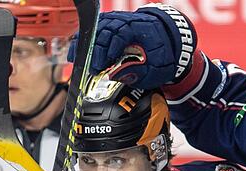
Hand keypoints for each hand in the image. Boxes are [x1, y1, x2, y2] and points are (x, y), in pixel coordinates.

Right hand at [70, 4, 197, 88]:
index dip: (108, 49)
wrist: (170, 43)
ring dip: (85, 44)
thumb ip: (139, 73)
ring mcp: (118, 22)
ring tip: (78, 61)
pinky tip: (76, 54)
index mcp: (142, 28)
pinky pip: (93, 30)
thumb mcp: (157, 70)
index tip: (102, 65)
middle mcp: (128, 20)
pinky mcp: (110, 27)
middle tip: (91, 69)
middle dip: (96, 49)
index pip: (120, 33)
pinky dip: (83, 41)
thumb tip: (115, 75)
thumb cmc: (163, 57)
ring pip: (96, 28)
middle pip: (105, 29)